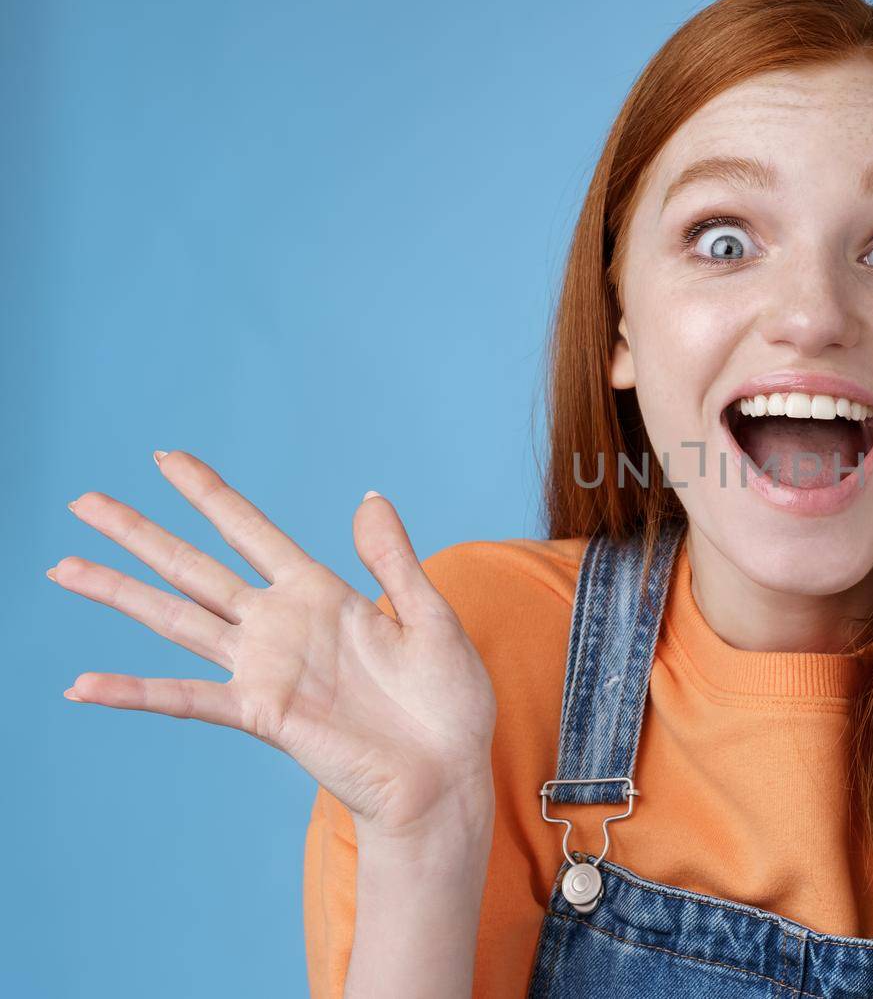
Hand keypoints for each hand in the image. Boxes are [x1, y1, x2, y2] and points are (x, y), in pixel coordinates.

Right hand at [49, 450, 497, 839]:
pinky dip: (134, 692)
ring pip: (177, 619)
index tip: (166, 458)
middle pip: (196, 567)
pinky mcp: (263, 714)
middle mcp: (282, 626)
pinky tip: (82, 685)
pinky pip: (187, 699)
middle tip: (83, 502)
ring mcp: (266, 669)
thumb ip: (392, 560)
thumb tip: (369, 496)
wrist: (448, 775)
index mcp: (323, 595)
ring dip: (120, 593)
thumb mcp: (430, 616)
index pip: (251, 531)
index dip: (209, 495)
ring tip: (63, 567)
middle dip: (140, 534)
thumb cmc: (448, 703)